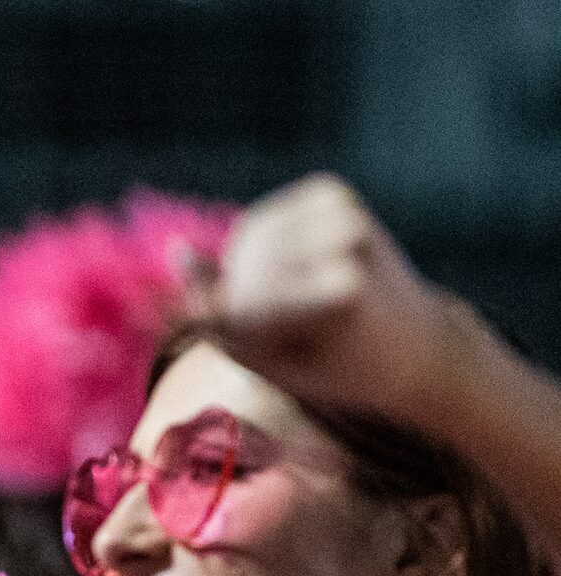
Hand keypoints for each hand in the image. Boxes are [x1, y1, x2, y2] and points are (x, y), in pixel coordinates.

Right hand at [193, 174, 468, 429]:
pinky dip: (261, 250)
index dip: (243, 337)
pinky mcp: (331, 193)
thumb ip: (213, 310)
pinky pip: (260, 225)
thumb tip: (176, 248)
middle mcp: (348, 237)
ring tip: (292, 303)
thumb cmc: (338, 366)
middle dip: (244, 302)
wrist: (415, 344)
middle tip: (291, 329)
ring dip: (250, 276)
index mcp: (343, 290)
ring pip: (246, 243)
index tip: (287, 354)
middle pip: (242, 270)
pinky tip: (291, 272)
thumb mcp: (271, 362)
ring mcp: (342, 208)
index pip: (240, 306)